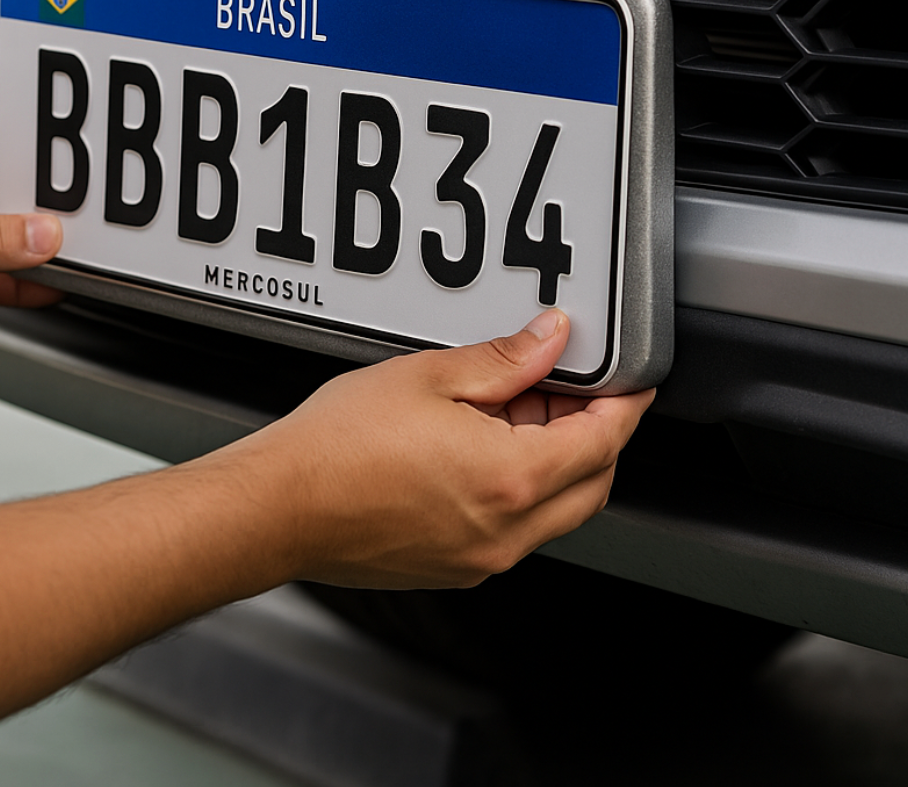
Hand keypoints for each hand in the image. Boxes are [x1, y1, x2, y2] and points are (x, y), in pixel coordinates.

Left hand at [0, 119, 63, 387]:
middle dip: (35, 206)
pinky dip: (22, 283)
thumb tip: (42, 233)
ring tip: (68, 253)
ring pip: (3, 239)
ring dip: (30, 249)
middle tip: (74, 216)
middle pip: (3, 193)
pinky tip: (47, 286)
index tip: (64, 160)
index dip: (24, 147)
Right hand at [223, 310, 653, 588]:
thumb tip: (550, 338)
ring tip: (510, 410)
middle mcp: (507, 532)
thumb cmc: (334, 450)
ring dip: (554, 462)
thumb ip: (505, 358)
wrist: (276, 509)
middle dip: (595, 434)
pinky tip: (479, 449)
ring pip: (555, 509)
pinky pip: (514, 529)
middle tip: (569, 386)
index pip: (605, 441)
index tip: (630, 381)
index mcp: (512, 479)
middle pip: (593, 482)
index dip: (626, 403)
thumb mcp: (429, 376)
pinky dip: (518, 489)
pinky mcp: (455, 568)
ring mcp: (482, 558)